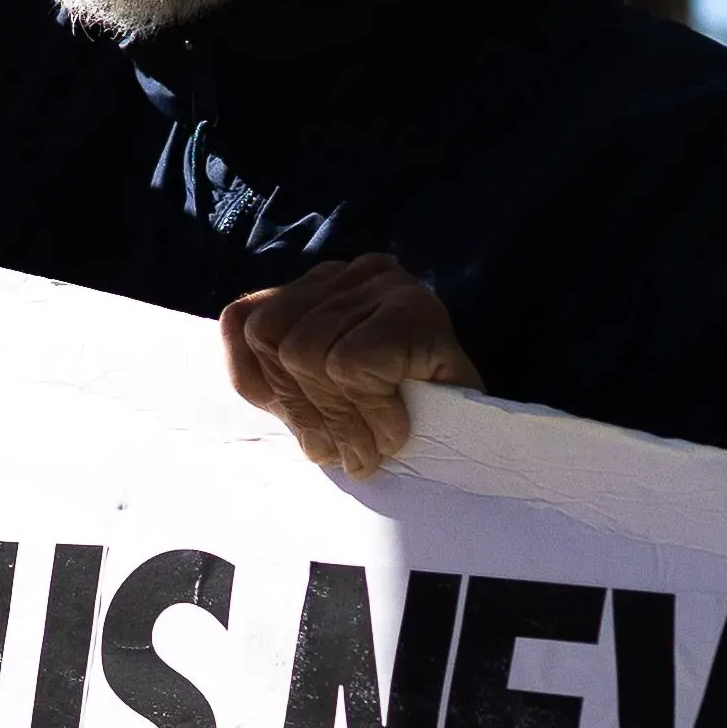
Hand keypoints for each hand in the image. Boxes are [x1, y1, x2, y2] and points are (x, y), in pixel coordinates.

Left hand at [220, 256, 477, 482]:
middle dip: (305, 410)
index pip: (245, 322)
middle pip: (272, 338)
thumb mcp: (319, 399)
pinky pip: (351, 364)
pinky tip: (399, 427)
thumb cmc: (399, 417)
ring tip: (374, 446)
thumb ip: (271, 376)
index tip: (311, 433)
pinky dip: (370, 408)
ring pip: (307, 353)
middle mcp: (349, 272)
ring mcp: (385, 284)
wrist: (486, 439)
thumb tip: (240, 343)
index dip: (267, 388)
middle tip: (347, 455)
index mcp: (316, 288)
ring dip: (343, 417)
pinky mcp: (415, 308)